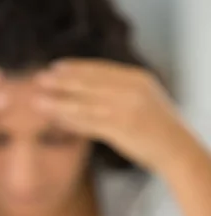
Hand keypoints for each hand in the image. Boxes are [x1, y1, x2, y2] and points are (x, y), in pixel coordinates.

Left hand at [35, 59, 195, 174]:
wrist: (178, 149)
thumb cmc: (159, 127)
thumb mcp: (143, 98)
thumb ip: (120, 90)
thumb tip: (90, 88)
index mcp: (137, 78)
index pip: (100, 69)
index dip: (76, 67)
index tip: (55, 66)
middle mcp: (130, 89)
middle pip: (88, 83)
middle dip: (62, 81)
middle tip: (39, 78)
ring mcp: (126, 109)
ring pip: (85, 103)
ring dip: (58, 102)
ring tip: (38, 101)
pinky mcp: (121, 129)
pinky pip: (89, 123)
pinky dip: (70, 121)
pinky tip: (55, 119)